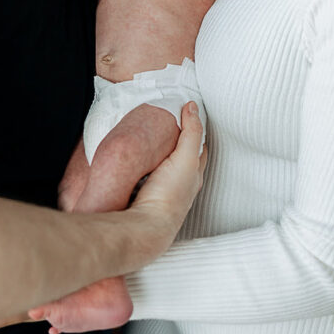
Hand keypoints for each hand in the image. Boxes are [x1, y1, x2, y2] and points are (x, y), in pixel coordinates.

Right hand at [128, 102, 206, 254]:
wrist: (145, 226)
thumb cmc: (169, 196)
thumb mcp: (186, 158)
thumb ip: (191, 132)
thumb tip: (192, 107)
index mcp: (193, 175)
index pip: (199, 148)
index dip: (195, 130)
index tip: (188, 114)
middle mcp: (180, 185)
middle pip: (181, 157)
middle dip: (177, 142)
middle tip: (168, 125)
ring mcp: (162, 192)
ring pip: (163, 167)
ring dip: (159, 155)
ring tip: (149, 139)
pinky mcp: (144, 197)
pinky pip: (144, 175)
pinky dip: (142, 165)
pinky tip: (134, 161)